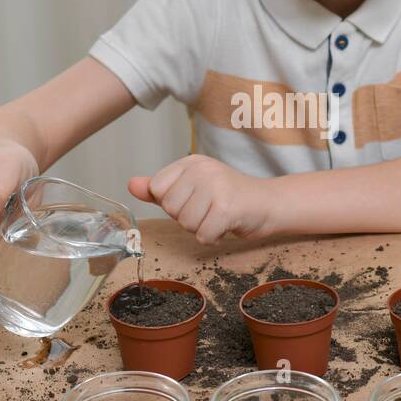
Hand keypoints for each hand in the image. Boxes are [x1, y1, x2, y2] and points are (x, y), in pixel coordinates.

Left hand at [128, 155, 273, 243]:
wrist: (269, 204)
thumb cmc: (228, 199)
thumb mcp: (191, 189)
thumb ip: (160, 189)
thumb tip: (131, 185)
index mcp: (190, 162)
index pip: (158, 189)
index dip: (174, 203)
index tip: (195, 200)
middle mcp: (202, 169)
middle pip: (170, 209)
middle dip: (188, 218)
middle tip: (210, 210)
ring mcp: (215, 186)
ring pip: (186, 224)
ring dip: (201, 229)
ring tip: (219, 217)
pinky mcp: (227, 207)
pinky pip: (203, 236)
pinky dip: (214, 238)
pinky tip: (227, 225)